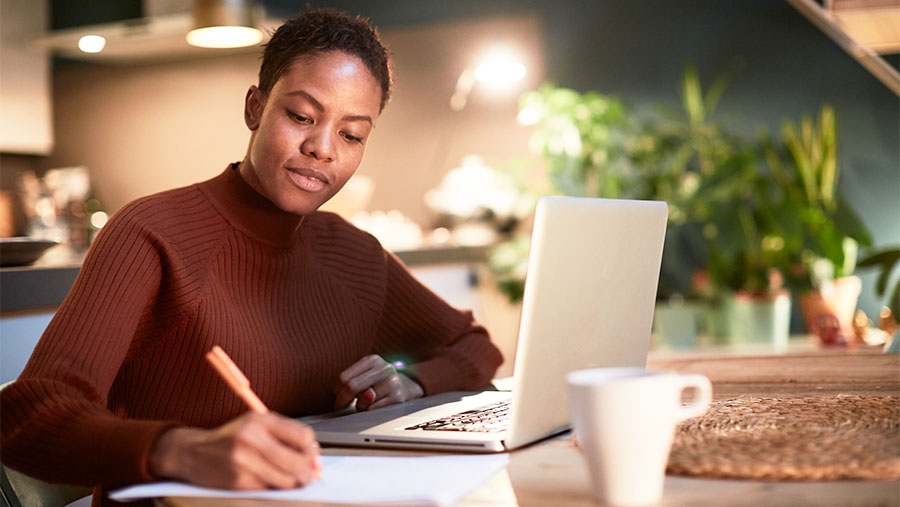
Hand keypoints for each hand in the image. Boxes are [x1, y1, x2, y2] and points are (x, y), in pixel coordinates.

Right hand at [149, 411, 320, 489]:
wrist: (194, 452)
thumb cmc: (231, 438)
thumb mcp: (257, 425)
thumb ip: (285, 435)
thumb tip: (314, 456)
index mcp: (260, 420)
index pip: (303, 436)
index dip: (312, 450)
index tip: (311, 456)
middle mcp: (252, 439)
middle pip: (298, 462)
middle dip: (307, 472)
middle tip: (307, 475)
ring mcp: (244, 461)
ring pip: (286, 480)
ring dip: (293, 483)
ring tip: (288, 479)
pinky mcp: (238, 482)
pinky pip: (269, 490)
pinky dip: (273, 488)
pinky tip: (267, 480)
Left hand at [334, 354, 423, 410]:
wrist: (407, 388)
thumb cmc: (380, 383)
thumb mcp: (366, 377)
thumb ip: (353, 383)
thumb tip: (354, 396)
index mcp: (373, 360)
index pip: (345, 377)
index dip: (337, 390)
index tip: (337, 397)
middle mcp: (384, 368)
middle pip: (352, 386)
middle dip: (342, 400)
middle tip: (340, 407)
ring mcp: (393, 382)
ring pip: (363, 401)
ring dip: (360, 407)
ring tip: (368, 403)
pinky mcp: (399, 396)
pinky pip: (374, 409)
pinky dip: (370, 411)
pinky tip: (377, 406)